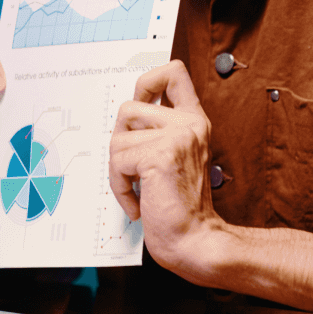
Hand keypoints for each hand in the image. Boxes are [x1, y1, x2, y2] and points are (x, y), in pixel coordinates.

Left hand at [109, 60, 217, 267]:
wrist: (195, 241)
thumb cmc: (182, 206)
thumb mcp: (176, 156)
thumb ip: (160, 131)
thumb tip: (125, 115)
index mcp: (193, 120)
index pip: (173, 72)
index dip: (148, 81)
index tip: (142, 103)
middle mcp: (188, 124)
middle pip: (126, 108)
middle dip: (119, 142)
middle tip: (132, 168)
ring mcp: (176, 138)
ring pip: (117, 139)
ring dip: (118, 170)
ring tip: (138, 189)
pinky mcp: (159, 157)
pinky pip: (118, 162)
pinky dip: (119, 187)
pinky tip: (137, 203)